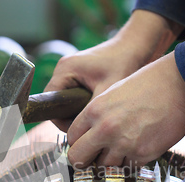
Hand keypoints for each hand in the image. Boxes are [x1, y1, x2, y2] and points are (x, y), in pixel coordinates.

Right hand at [45, 10, 182, 131]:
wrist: (134, 46)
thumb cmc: (123, 63)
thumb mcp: (107, 91)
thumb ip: (91, 111)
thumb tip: (83, 132)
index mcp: (65, 69)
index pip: (50, 101)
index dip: (60, 119)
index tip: (77, 130)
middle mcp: (63, 68)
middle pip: (55, 102)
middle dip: (68, 117)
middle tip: (87, 127)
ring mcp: (69, 70)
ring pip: (63, 100)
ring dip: (75, 111)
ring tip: (92, 119)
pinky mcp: (77, 74)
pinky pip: (71, 94)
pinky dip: (80, 104)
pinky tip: (95, 110)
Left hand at [67, 52, 184, 167]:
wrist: (178, 85)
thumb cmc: (147, 85)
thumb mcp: (112, 94)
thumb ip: (97, 116)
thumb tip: (89, 137)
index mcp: (94, 111)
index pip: (71, 138)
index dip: (78, 143)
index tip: (86, 146)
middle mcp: (104, 130)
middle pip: (78, 158)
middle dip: (85, 160)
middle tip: (95, 158)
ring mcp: (123, 144)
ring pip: (103, 167)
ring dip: (111, 162)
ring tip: (123, 149)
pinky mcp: (142, 154)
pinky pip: (127, 168)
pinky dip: (131, 163)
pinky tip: (139, 148)